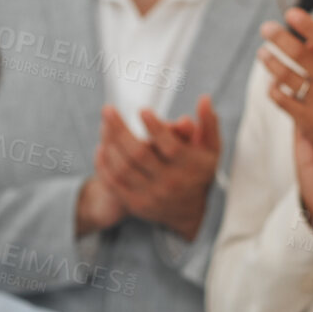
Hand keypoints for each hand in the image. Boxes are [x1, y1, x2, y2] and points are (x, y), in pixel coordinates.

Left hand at [96, 95, 221, 240]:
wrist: (190, 212)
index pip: (170, 145)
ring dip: (109, 145)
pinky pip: (114, 183)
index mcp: (188, 166)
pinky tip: (101, 148)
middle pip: (139, 154)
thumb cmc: (198, 170)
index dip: (155, 127)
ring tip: (104, 125)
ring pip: (123, 168)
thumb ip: (208, 124)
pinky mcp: (136, 204)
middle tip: (108, 109)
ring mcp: (151, 195)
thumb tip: (204, 99)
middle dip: (120, 129)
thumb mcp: (211, 149)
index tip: (142, 110)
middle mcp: (169, 182)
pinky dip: (104, 166)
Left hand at [261, 7, 312, 165]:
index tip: (291, 13)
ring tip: (263, 53)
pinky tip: (272, 84)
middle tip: (266, 28)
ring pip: (287, 76)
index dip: (307, 25)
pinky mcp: (310, 124)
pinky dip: (274, 90)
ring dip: (270, 61)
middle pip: (300, 55)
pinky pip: (283, 101)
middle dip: (279, 37)